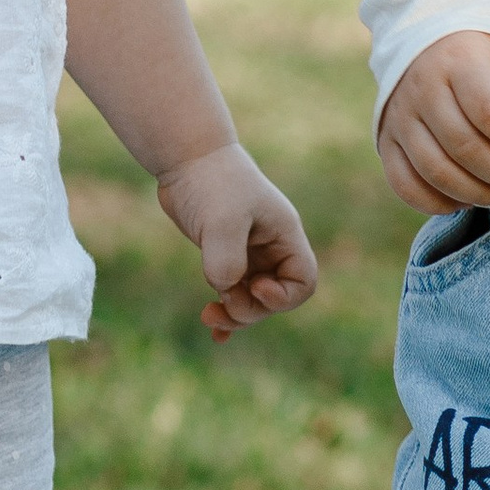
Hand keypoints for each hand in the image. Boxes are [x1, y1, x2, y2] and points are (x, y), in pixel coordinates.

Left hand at [153, 141, 319, 340]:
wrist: (186, 158)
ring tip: (207, 316)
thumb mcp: (222, 221)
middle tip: (219, 304)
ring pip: (251, 298)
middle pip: (275, 297)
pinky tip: (213, 331)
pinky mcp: (224, 253)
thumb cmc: (212, 182)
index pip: (303, 281)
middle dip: (249, 309)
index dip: (282, 296)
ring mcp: (248, 252)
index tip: (254, 284)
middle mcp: (270, 246)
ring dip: (233, 313)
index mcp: (283, 235)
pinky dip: (225, 311)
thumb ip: (227, 260)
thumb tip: (224, 289)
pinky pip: (232, 291)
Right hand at [377, 33, 489, 210]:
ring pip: (435, 170)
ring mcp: (399, 116)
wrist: (430, 37)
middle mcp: (422, 88)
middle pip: (463, 146)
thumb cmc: (483, 54)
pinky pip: (404, 183)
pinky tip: (466, 200)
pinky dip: (436, 203)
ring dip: (477, 193)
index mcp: (458, 61)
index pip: (489, 111)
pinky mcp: (386, 139)